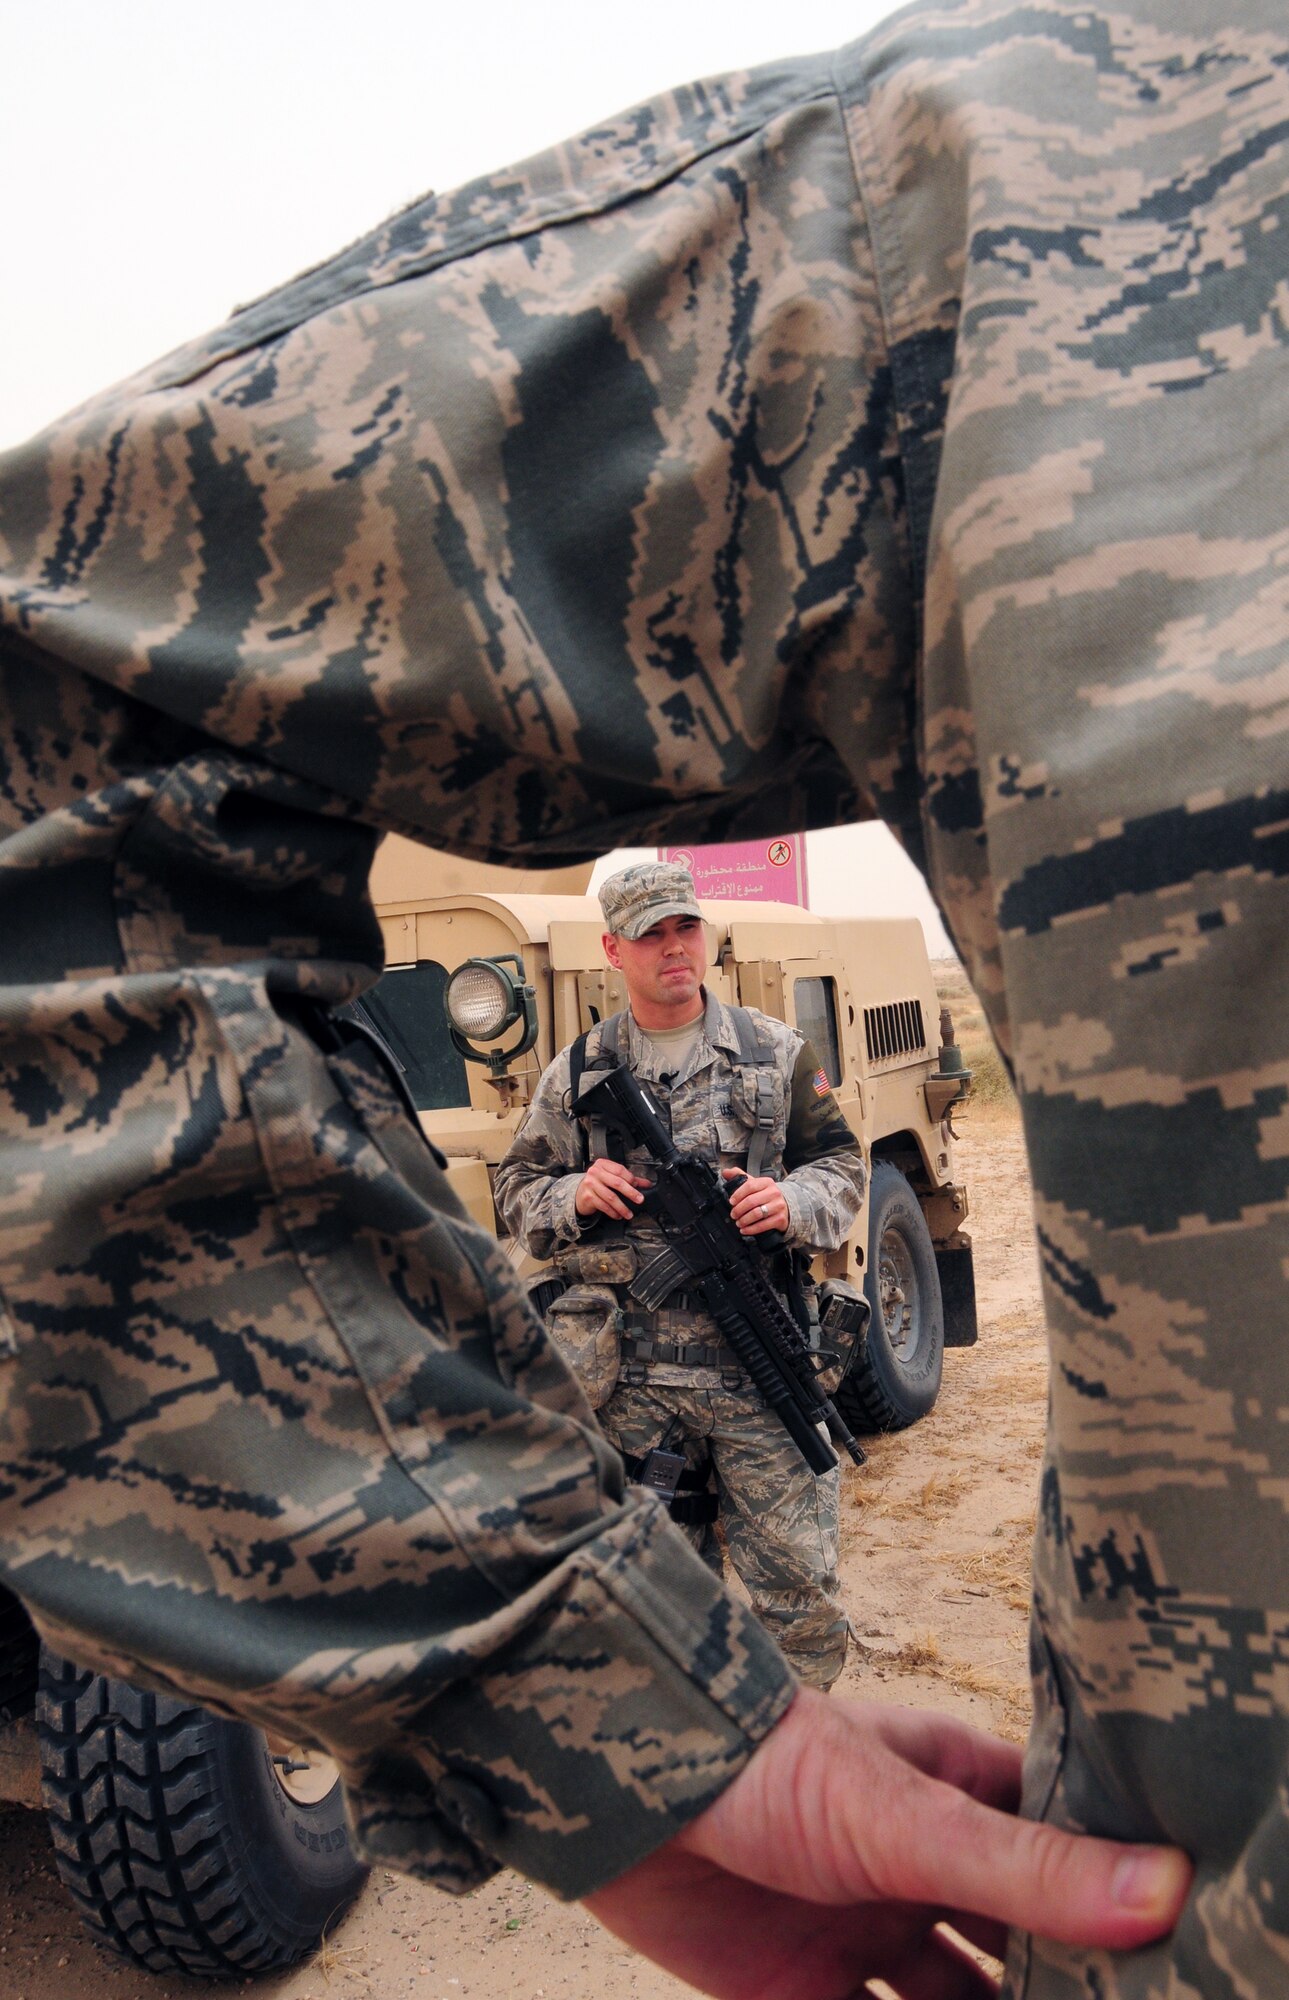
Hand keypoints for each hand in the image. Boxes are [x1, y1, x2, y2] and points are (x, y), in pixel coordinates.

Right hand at [574, 1157, 652, 1221]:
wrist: (579, 1193)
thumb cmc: (598, 1183)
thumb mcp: (612, 1178)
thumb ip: (629, 1179)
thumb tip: (647, 1184)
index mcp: (602, 1164)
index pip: (620, 1170)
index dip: (631, 1179)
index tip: (638, 1186)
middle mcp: (595, 1172)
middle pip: (617, 1183)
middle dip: (631, 1193)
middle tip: (639, 1199)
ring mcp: (590, 1184)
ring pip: (611, 1197)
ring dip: (622, 1207)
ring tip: (629, 1213)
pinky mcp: (588, 1196)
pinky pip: (604, 1206)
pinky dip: (613, 1212)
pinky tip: (618, 1215)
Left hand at [585, 1689, 1191, 1997]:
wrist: (618, 1792)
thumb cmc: (768, 1762)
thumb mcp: (909, 1816)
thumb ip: (1028, 1867)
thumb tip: (1165, 1887)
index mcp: (955, 1793)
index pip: (1062, 1855)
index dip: (1114, 1905)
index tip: (1173, 1957)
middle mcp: (918, 1865)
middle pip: (1018, 1945)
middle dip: (1062, 1985)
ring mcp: (862, 1929)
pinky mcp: (797, 1991)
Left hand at [723, 1168, 788, 1235]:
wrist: (785, 1206)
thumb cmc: (766, 1195)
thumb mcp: (755, 1184)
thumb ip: (740, 1176)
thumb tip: (725, 1172)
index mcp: (767, 1182)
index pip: (750, 1186)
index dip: (738, 1194)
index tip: (731, 1201)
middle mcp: (774, 1193)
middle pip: (751, 1201)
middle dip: (739, 1209)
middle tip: (733, 1214)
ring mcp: (778, 1206)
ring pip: (756, 1214)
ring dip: (744, 1220)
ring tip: (738, 1222)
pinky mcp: (780, 1219)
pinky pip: (763, 1225)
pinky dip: (751, 1229)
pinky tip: (745, 1230)